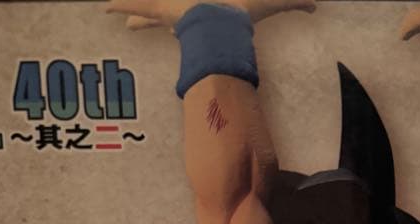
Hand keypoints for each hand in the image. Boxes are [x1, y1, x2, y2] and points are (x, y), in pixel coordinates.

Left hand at [106, 0, 314, 31]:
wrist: (224, 14)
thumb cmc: (241, 9)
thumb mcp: (268, 5)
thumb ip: (291, 4)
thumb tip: (315, 7)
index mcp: (203, 7)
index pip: (189, 11)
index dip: (178, 17)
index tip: (171, 20)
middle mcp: (183, 5)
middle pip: (162, 11)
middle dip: (147, 17)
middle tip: (132, 24)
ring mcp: (169, 6)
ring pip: (144, 6)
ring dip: (128, 9)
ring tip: (108, 9)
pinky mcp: (159, 7)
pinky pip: (136, 4)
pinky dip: (120, 4)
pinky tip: (104, 8)